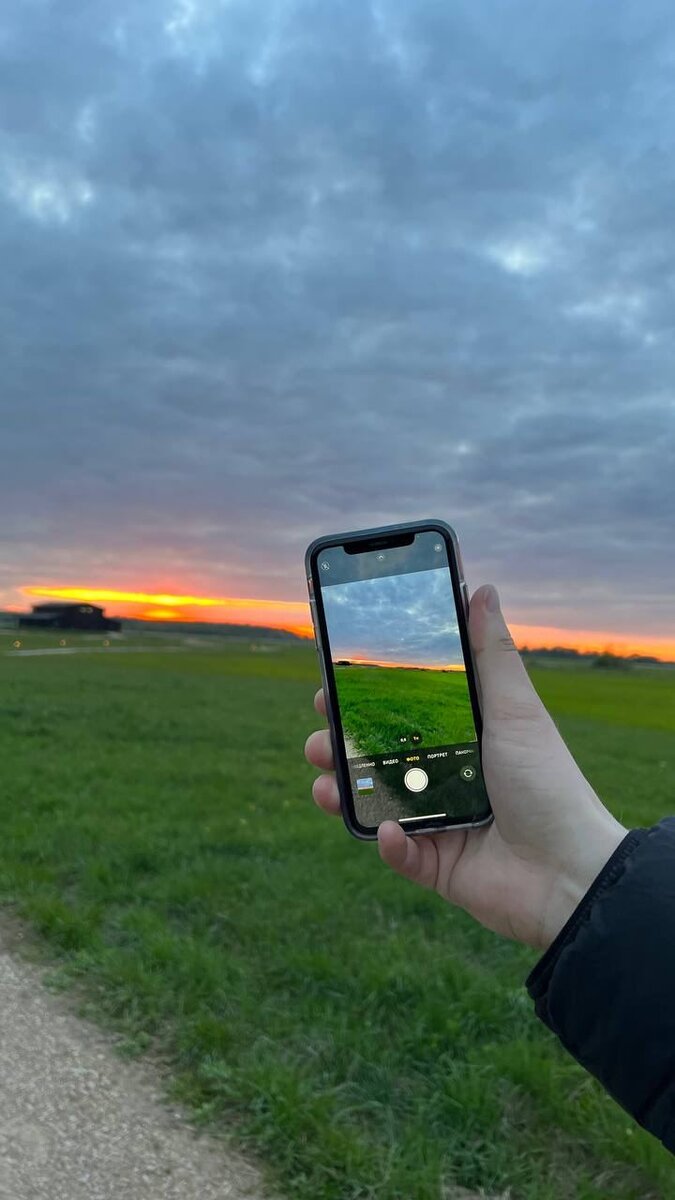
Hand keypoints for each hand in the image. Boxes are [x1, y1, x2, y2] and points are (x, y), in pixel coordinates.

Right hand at [304, 584, 626, 950]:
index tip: (331, 681)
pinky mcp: (435, 865)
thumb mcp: (516, 711)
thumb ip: (491, 654)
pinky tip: (389, 829)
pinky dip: (388, 841)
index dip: (363, 698)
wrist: (571, 872)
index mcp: (461, 738)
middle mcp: (443, 777)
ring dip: (342, 790)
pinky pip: (398, 852)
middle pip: (376, 755)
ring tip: (325, 780)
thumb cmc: (549, 783)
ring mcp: (437, 821)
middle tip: (320, 733)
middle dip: (339, 743)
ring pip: (374, 802)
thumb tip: (482, 590)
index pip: (401, 712)